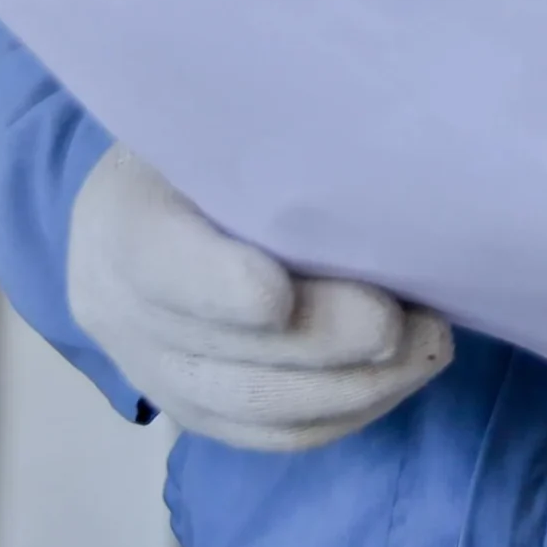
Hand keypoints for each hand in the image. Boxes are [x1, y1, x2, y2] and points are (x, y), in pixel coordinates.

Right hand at [67, 145, 452, 452]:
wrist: (161, 192)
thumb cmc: (218, 130)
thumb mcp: (227, 111)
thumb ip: (273, 130)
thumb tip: (370, 123)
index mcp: (120, 217)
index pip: (155, 262)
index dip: (214, 288)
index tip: (278, 297)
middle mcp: (119, 308)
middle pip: (218, 352)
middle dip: (323, 346)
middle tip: (406, 326)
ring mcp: (154, 371)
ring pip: (251, 409)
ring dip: (351, 389)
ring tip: (426, 348)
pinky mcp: (196, 409)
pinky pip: (268, 435)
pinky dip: (343, 413)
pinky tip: (401, 377)